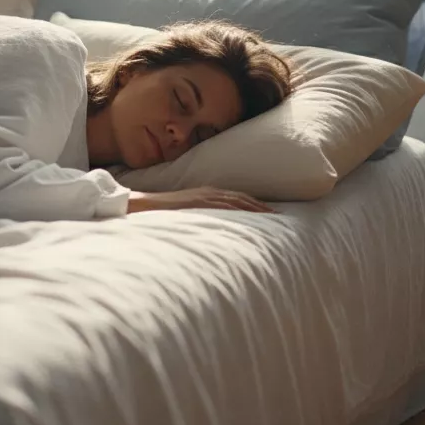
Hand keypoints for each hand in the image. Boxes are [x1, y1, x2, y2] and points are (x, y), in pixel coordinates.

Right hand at [127, 187, 275, 213]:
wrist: (142, 205)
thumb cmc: (162, 214)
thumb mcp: (186, 215)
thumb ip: (202, 219)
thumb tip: (214, 232)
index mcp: (207, 194)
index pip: (238, 199)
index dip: (256, 205)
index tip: (272, 214)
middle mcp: (209, 192)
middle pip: (243, 198)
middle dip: (263, 207)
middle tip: (282, 216)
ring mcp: (205, 196)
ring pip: (238, 200)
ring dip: (257, 208)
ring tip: (274, 217)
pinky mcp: (199, 201)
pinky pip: (225, 204)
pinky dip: (241, 209)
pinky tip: (253, 215)